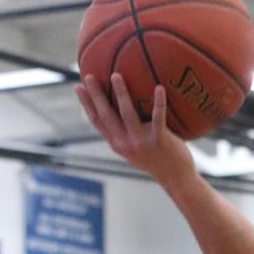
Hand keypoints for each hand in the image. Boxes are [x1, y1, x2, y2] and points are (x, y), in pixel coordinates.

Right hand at [76, 73, 196, 190]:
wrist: (176, 178)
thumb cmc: (158, 158)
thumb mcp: (136, 147)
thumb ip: (126, 131)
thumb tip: (120, 107)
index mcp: (117, 144)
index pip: (97, 122)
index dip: (86, 104)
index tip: (78, 87)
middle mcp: (126, 143)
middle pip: (106, 115)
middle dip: (96, 95)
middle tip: (89, 75)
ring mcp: (141, 142)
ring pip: (127, 114)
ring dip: (121, 94)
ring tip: (116, 75)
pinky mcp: (159, 140)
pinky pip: (158, 117)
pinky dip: (159, 102)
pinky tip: (159, 87)